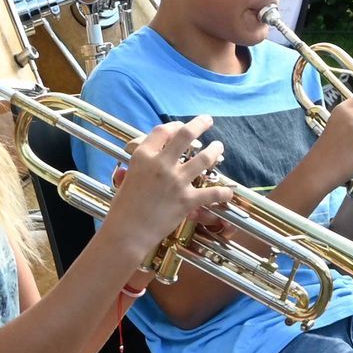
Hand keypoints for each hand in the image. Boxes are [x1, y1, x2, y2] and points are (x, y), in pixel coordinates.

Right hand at [107, 117, 225, 254]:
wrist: (127, 232)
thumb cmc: (124, 208)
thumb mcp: (127, 179)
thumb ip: (140, 166)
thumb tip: (147, 158)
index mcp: (142, 156)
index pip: (163, 131)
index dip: (175, 126)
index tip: (181, 127)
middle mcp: (161, 164)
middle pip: (186, 135)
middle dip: (200, 124)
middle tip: (208, 120)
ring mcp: (176, 181)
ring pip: (204, 158)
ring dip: (215, 151)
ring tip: (219, 147)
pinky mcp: (187, 200)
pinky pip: (212, 193)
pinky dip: (223, 192)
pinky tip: (228, 191)